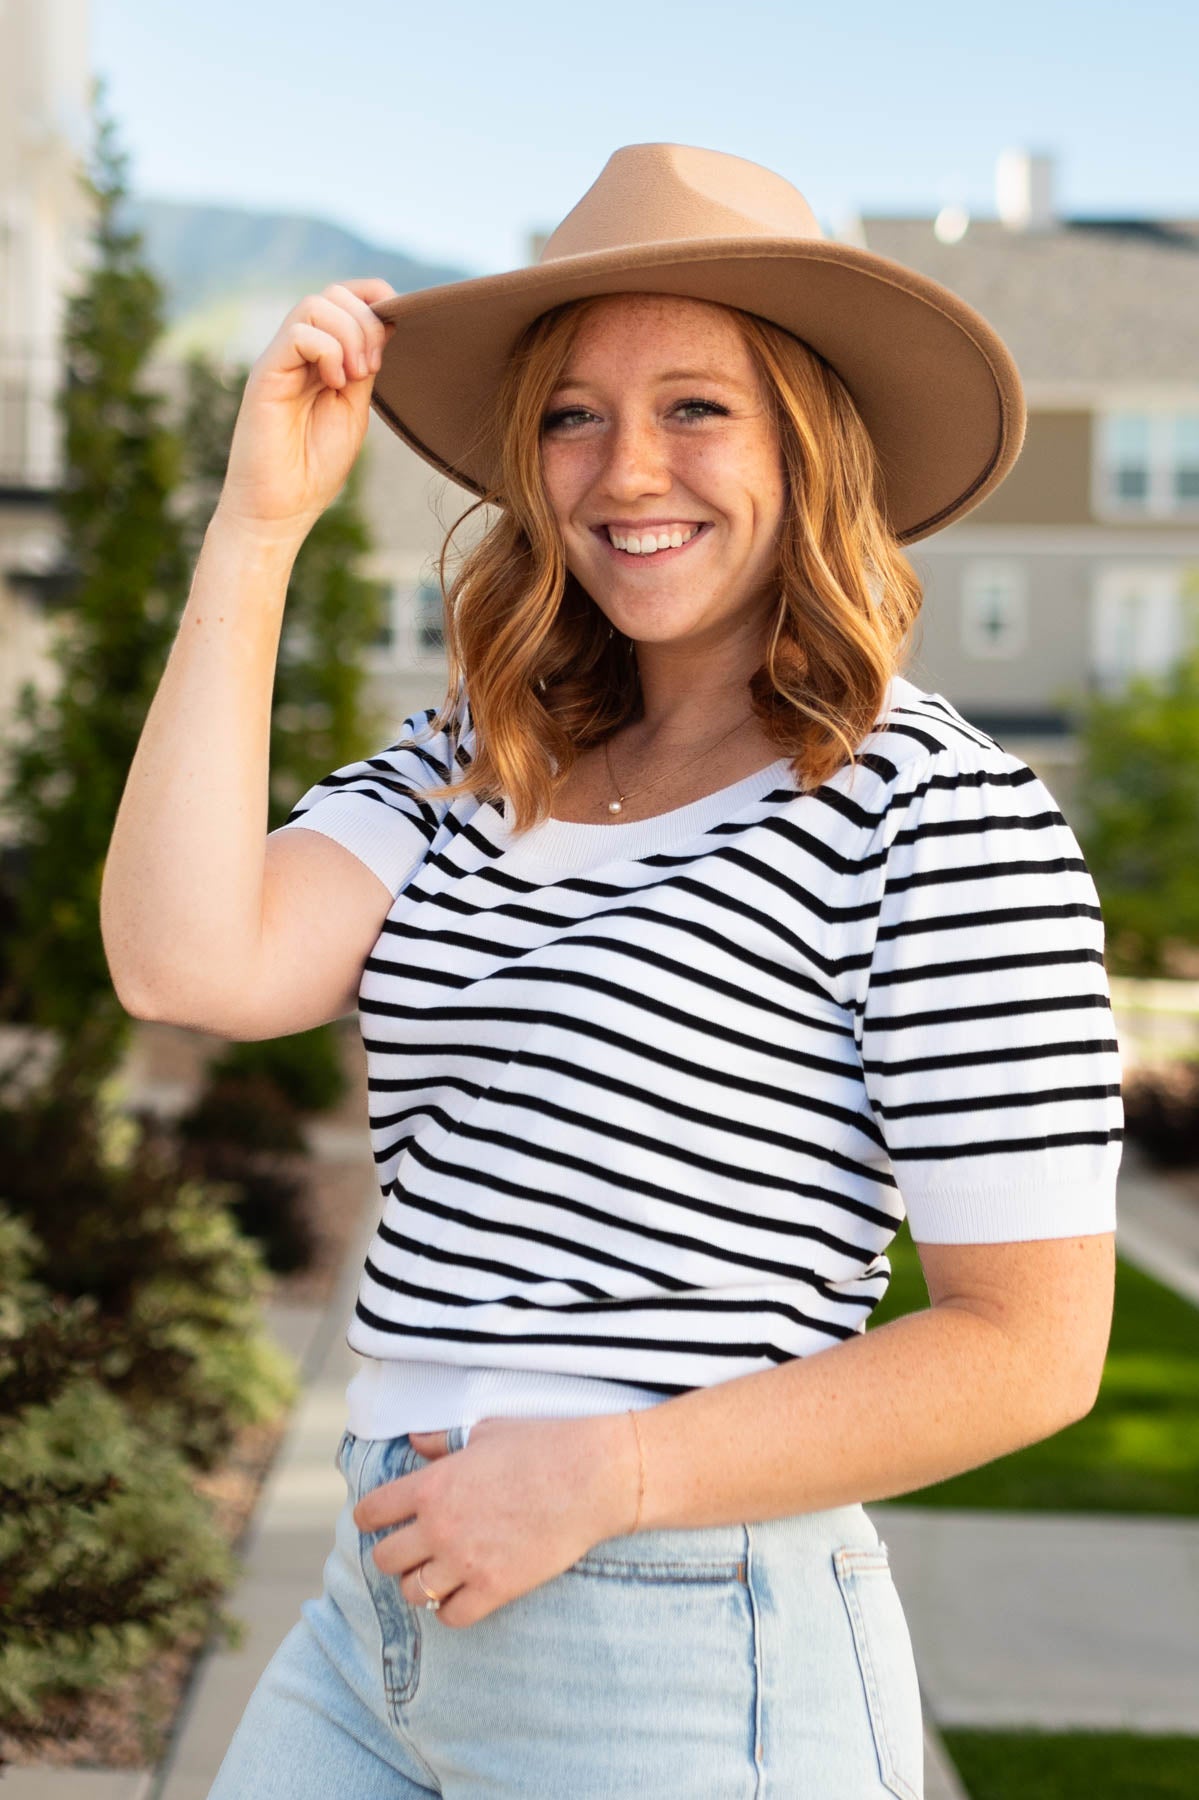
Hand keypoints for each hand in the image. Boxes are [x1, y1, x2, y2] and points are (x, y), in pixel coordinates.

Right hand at [213, 279, 398, 545]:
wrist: (280, 508)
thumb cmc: (314, 467)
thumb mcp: (354, 409)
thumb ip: (365, 366)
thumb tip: (387, 323)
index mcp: (322, 357)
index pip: (347, 298)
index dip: (376, 300)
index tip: (395, 333)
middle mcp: (298, 352)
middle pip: (334, 293)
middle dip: (367, 322)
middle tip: (371, 369)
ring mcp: (280, 360)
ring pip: (316, 303)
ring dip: (349, 335)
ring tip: (354, 378)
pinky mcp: (265, 373)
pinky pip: (299, 333)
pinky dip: (328, 350)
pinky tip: (334, 384)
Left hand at [352, 1412, 637, 1627]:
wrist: (591, 1477)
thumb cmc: (541, 1444)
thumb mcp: (485, 1433)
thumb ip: (442, 1442)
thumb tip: (415, 1441)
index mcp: (433, 1485)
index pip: (373, 1511)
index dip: (368, 1517)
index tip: (374, 1520)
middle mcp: (440, 1527)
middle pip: (385, 1558)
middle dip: (393, 1553)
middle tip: (410, 1548)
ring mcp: (466, 1562)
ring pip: (413, 1591)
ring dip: (420, 1583)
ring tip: (435, 1573)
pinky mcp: (495, 1588)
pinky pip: (451, 1616)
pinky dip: (450, 1608)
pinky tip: (461, 1594)